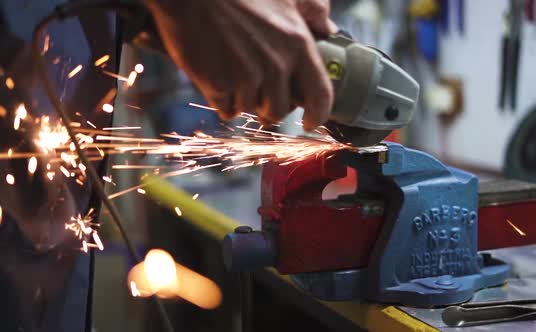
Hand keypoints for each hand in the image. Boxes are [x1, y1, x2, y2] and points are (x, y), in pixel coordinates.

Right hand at [145, 0, 335, 129]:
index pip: (320, 95)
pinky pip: (226, 109)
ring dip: (243, 100)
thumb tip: (327, 28)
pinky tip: (217, 77)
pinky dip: (223, 100)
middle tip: (259, 97)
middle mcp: (276, 64)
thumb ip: (311, 10)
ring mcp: (246, 76)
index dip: (317, 114)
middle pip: (279, 110)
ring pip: (251, 110)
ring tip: (232, 75)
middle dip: (269, 108)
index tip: (310, 121)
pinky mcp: (219, 84)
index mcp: (298, 44)